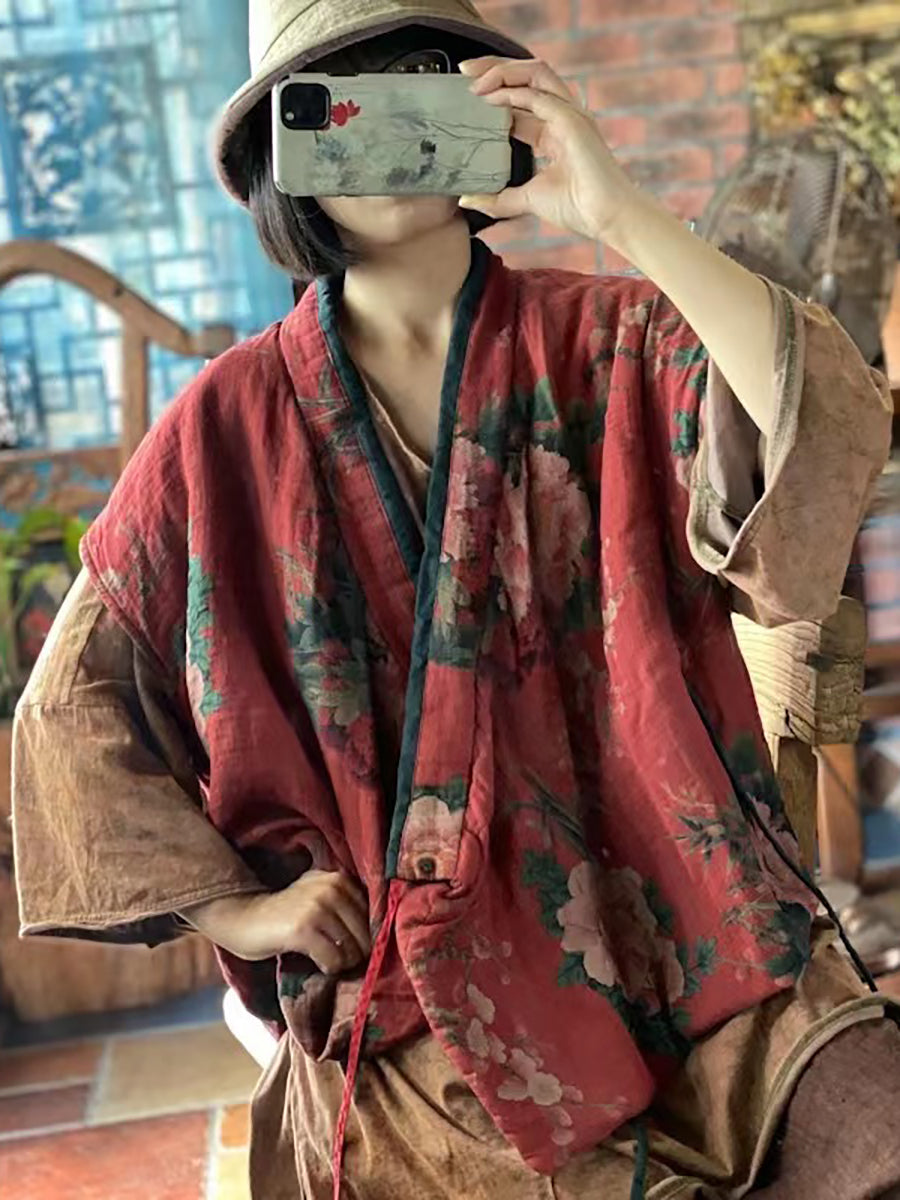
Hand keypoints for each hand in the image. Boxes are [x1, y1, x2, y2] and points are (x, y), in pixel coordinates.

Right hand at [180, 870, 370, 973]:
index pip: (372, 915)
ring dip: (342, 963)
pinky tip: (318, 965)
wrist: (243, 916)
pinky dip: (329, 969)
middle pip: (364, 934)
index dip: (365, 936)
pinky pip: (333, 960)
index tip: (351, 946)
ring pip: (351, 949)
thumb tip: (378, 932)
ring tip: (327, 961)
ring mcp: (317, 907)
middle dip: (355, 953)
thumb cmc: (284, 913)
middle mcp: (331, 887)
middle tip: (339, 960)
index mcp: (339, 878)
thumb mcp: (316, 895)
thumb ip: (344, 903)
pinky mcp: (303, 929)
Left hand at [458, 57, 638, 243]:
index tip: (466, 101)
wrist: (605, 217)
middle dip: (494, 69)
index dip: (493, 96)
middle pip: (527, 78)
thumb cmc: (578, 209)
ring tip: (473, 79)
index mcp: (554, 134)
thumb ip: (498, 199)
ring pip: (534, 73)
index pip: (520, 102)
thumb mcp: (527, 201)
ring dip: (501, 70)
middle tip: (463, 73)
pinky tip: (489, 98)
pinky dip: (510, 92)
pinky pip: (537, 94)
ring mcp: (569, 114)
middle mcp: (562, 117)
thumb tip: (466, 200)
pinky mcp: (571, 119)